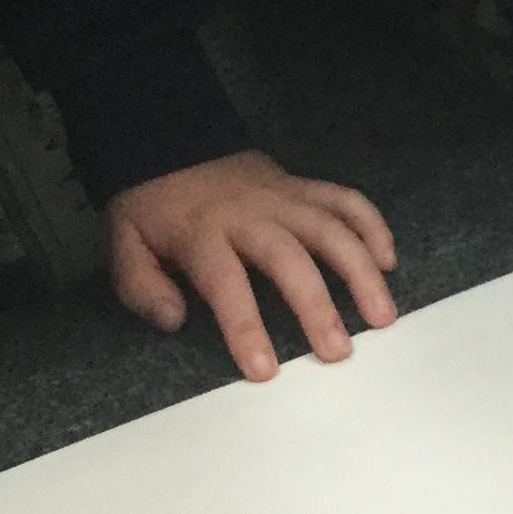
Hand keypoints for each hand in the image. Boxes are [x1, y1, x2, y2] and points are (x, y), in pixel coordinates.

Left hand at [106, 151, 397, 380]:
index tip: (265, 369)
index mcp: (202, 234)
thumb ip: (141, 286)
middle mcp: (249, 214)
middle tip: (337, 350)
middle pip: (289, 258)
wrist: (172, 143)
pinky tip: (387, 261)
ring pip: (329, 228)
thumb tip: (173, 318)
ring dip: (360, 270)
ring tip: (382, 315)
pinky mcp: (302, 187)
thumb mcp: (125, 244)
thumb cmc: (154, 207)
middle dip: (316, 305)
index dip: (246, 327)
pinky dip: (371, 226)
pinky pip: (344, 200)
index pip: (226, 284)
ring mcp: (282, 197)